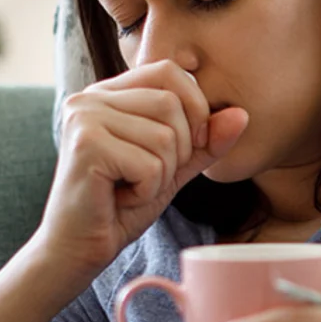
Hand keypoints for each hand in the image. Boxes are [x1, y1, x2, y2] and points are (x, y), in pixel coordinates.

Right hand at [34, 60, 248, 275]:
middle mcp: (91, 96)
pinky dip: (146, 191)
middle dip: (177, 151)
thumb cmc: (121, 206)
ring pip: (164, 137)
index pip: (170, 72)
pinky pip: (149, 164)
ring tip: (131, 188)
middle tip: (147, 177)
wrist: (78, 249)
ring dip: (161, 175)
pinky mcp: (85, 145)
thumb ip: (206, 141)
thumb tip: (242, 115)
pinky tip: (120, 198)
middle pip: (172, 104)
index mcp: (110, 93)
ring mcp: (84, 117)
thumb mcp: (173, 167)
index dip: (194, 108)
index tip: (187, 147)